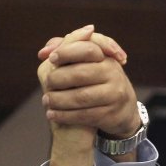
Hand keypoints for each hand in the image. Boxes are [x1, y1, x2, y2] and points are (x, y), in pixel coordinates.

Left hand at [37, 25, 139, 139]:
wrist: (121, 109)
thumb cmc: (96, 81)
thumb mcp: (88, 63)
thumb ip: (66, 51)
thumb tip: (44, 52)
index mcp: (106, 59)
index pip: (87, 49)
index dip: (67, 52)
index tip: (51, 58)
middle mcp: (113, 74)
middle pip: (81, 74)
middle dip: (59, 78)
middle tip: (47, 83)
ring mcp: (114, 95)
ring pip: (81, 97)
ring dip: (59, 99)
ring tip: (46, 100)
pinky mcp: (110, 115)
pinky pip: (84, 115)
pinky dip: (64, 115)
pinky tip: (52, 114)